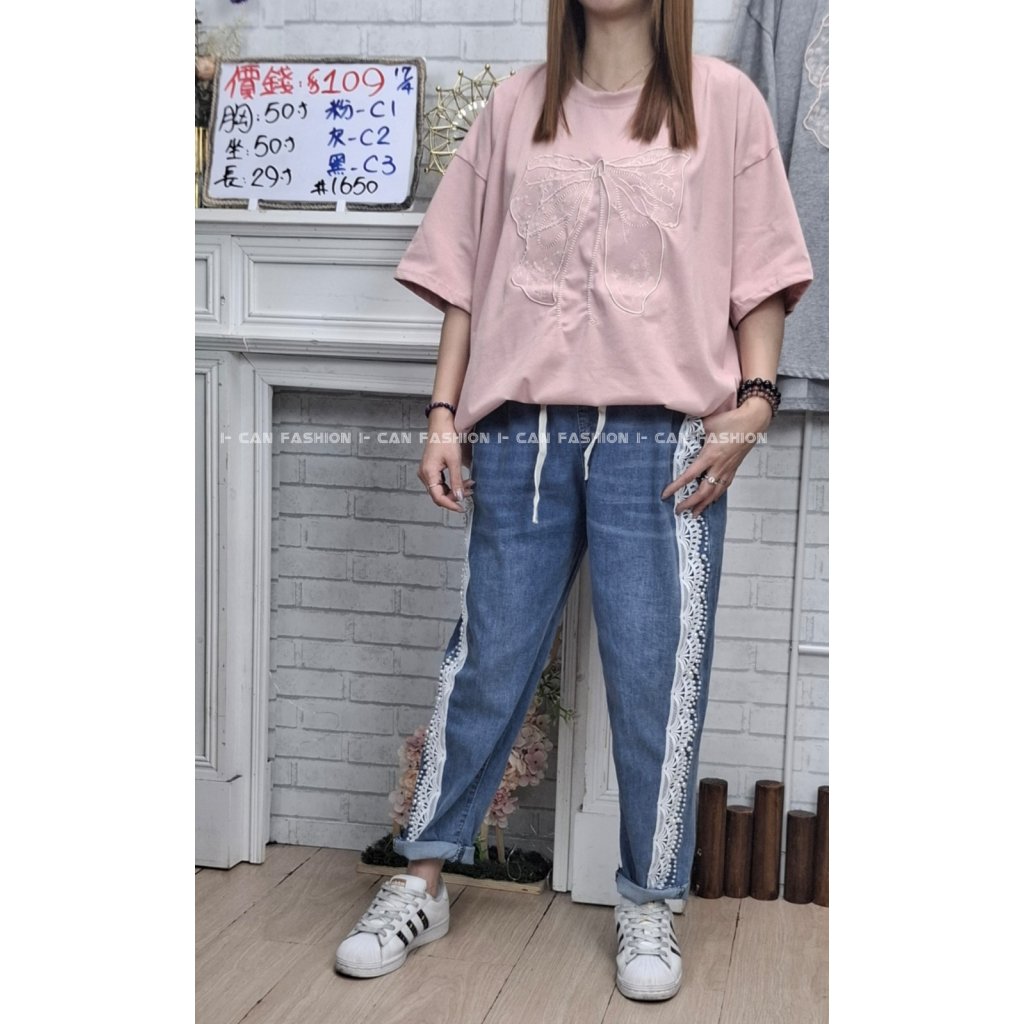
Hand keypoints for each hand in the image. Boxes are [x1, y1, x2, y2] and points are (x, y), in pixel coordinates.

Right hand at [418, 412, 474, 511]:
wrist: (441, 425)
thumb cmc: (446, 439)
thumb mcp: (454, 461)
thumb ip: (457, 481)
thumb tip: (459, 497)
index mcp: (428, 474)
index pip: (438, 497)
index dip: (450, 504)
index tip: (462, 508)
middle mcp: (425, 475)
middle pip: (439, 494)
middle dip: (455, 496)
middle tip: (470, 492)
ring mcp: (427, 472)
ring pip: (441, 489)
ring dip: (455, 490)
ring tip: (470, 485)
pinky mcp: (431, 469)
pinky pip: (441, 482)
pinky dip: (452, 484)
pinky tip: (463, 481)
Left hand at [660, 400, 771, 515]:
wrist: (754, 422)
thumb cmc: (733, 421)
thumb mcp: (709, 423)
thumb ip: (694, 429)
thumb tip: (683, 431)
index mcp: (710, 456)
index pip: (690, 476)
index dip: (676, 487)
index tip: (666, 495)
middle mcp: (719, 466)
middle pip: (703, 492)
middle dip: (690, 503)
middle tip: (678, 511)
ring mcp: (728, 469)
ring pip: (715, 493)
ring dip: (703, 505)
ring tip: (694, 514)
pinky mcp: (734, 469)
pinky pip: (723, 487)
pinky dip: (715, 496)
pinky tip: (711, 500)